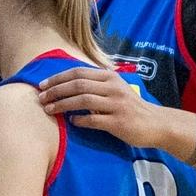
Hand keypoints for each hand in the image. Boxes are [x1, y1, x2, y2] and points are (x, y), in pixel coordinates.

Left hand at [37, 65, 168, 150]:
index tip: (41, 85)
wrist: (155, 123)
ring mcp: (116, 104)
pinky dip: (79, 121)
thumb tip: (65, 86)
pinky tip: (70, 122)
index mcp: (109, 77)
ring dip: (62, 104)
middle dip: (55, 90)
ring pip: (83, 100)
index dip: (57, 78)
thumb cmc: (130, 107)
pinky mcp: (118, 122)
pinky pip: (93, 120)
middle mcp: (112, 87)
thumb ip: (94, 85)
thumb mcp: (114, 89)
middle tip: (40, 98)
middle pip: (77, 84)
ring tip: (48, 110)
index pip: (78, 72)